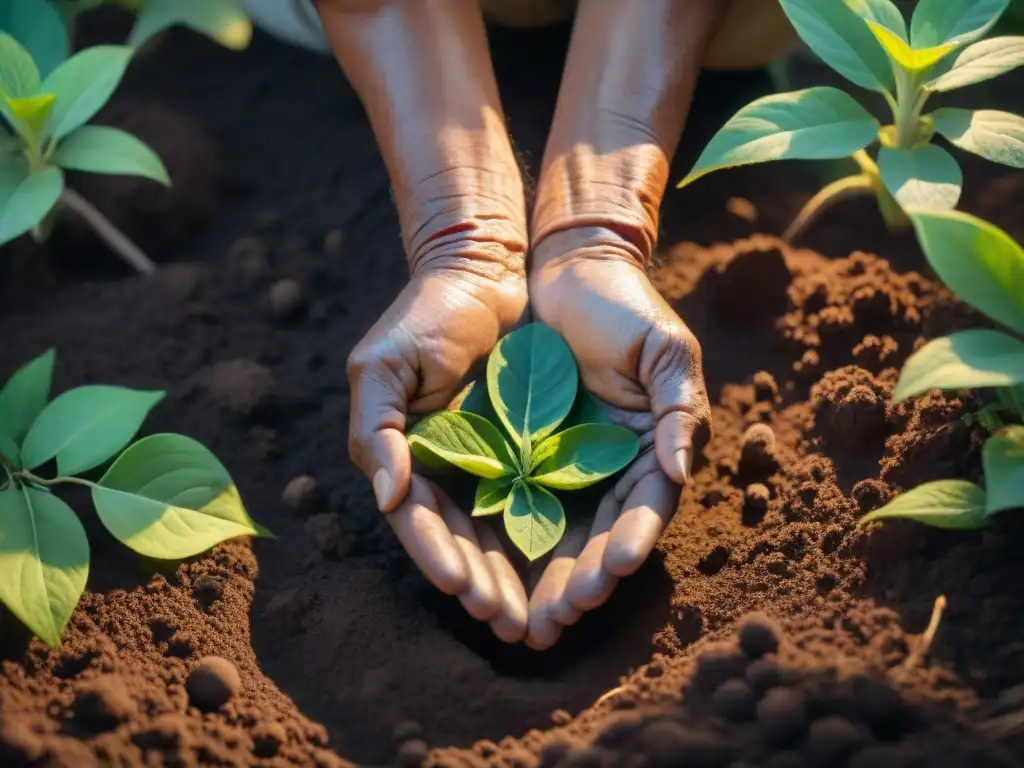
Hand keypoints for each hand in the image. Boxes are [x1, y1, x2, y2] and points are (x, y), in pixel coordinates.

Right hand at [347, 261, 529, 641]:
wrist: (485, 273)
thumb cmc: (426, 316)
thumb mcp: (385, 366)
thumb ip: (377, 431)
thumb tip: (389, 497)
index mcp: (410, 462)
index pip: (423, 523)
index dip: (441, 558)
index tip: (464, 590)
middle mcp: (454, 472)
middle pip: (468, 541)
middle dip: (486, 583)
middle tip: (510, 622)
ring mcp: (497, 463)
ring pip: (509, 531)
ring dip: (522, 575)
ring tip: (542, 615)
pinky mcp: (539, 449)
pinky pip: (548, 497)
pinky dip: (556, 533)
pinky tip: (574, 565)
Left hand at [525, 227, 711, 648]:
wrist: (569, 269)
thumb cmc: (624, 306)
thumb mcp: (665, 349)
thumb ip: (678, 409)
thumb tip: (681, 472)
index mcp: (651, 449)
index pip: (645, 508)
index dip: (630, 542)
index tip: (612, 572)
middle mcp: (610, 466)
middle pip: (600, 534)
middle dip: (582, 577)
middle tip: (560, 616)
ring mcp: (567, 462)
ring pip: (557, 531)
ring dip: (546, 576)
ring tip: (529, 618)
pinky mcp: (523, 453)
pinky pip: (516, 501)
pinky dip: (509, 538)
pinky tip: (494, 572)